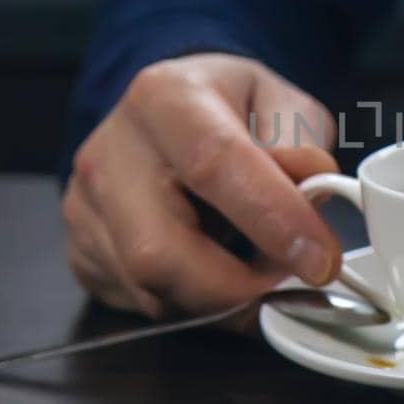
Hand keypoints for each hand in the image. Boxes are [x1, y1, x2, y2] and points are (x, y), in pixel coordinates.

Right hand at [63, 53, 341, 325]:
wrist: (169, 113)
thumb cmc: (228, 109)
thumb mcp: (281, 102)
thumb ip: (302, 143)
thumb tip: (310, 189)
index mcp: (164, 99)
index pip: (215, 165)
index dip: (272, 220)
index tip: (320, 260)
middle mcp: (110, 154)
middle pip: (160, 251)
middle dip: (237, 288)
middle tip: (290, 283)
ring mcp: (86, 207)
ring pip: (151, 291)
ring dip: (221, 301)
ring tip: (259, 273)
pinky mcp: (82, 251)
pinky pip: (141, 304)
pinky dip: (195, 304)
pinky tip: (218, 272)